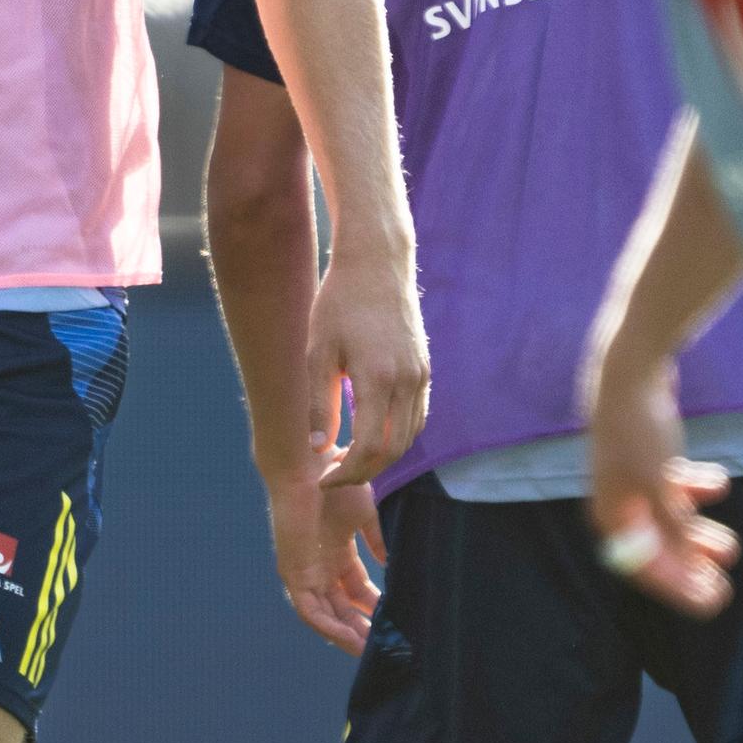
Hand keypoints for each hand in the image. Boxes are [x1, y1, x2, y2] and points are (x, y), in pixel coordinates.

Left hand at [264, 469, 383, 652]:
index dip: (372, 607)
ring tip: (368, 650)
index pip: (355, 590)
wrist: (311, 469)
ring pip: (326, 615)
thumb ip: (377, 541)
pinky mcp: (294, 575)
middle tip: (385, 645)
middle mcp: (319, 566)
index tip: (393, 622)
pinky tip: (350, 639)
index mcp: (335, 553)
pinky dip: (329, 627)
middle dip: (362, 627)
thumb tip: (393, 562)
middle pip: (342, 607)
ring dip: (346, 634)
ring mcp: (306, 572)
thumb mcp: (365, 516)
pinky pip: (310, 611)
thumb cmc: (336, 485)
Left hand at [306, 226, 429, 489]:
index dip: (346, 473)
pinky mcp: (424, 368)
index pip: (368, 448)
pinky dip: (396, 436)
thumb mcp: (319, 352)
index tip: (322, 479)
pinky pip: (417, 417)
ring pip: (408, 437)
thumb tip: (318, 449)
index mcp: (378, 379)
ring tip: (348, 460)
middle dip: (362, 472)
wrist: (376, 263)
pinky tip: (371, 436)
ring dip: (381, 457)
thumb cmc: (338, 303)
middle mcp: (407, 381)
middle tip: (332, 474)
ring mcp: (420, 375)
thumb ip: (321, 404)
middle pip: (393, 450)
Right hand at [587, 360, 739, 617]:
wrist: (631, 371)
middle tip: (725, 580)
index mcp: (611, 515)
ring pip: (671, 520)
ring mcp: (634, 479)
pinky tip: (718, 484)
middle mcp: (619, 502)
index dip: (679, 588)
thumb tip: (688, 568)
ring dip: (700, 534)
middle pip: (658, 548)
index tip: (713, 600)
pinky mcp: (650, 457)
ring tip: (731, 546)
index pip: (643, 567)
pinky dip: (697, 491)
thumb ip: (675, 529)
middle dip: (693, 566)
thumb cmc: (640, 432)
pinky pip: (675, 488)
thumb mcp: (662, 486)